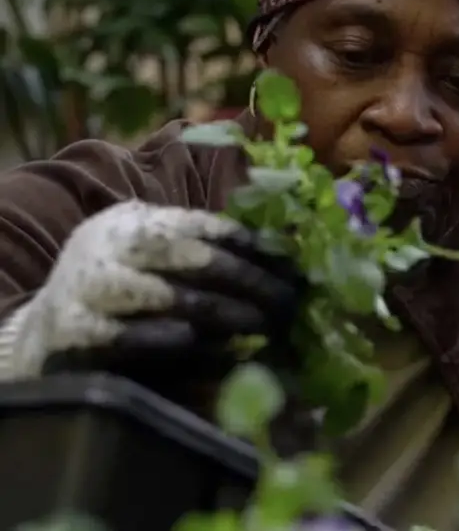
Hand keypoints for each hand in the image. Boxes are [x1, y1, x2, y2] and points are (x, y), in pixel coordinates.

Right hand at [0, 199, 305, 412]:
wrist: (46, 326)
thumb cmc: (121, 284)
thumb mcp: (151, 253)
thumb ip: (198, 248)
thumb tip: (281, 251)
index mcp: (139, 222)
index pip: (207, 226)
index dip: (256, 246)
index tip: (294, 265)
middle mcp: (115, 247)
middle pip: (199, 260)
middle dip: (253, 282)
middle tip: (290, 302)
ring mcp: (93, 288)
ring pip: (175, 299)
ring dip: (229, 316)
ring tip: (268, 327)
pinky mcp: (76, 332)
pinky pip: (139, 340)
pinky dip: (181, 348)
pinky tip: (220, 354)